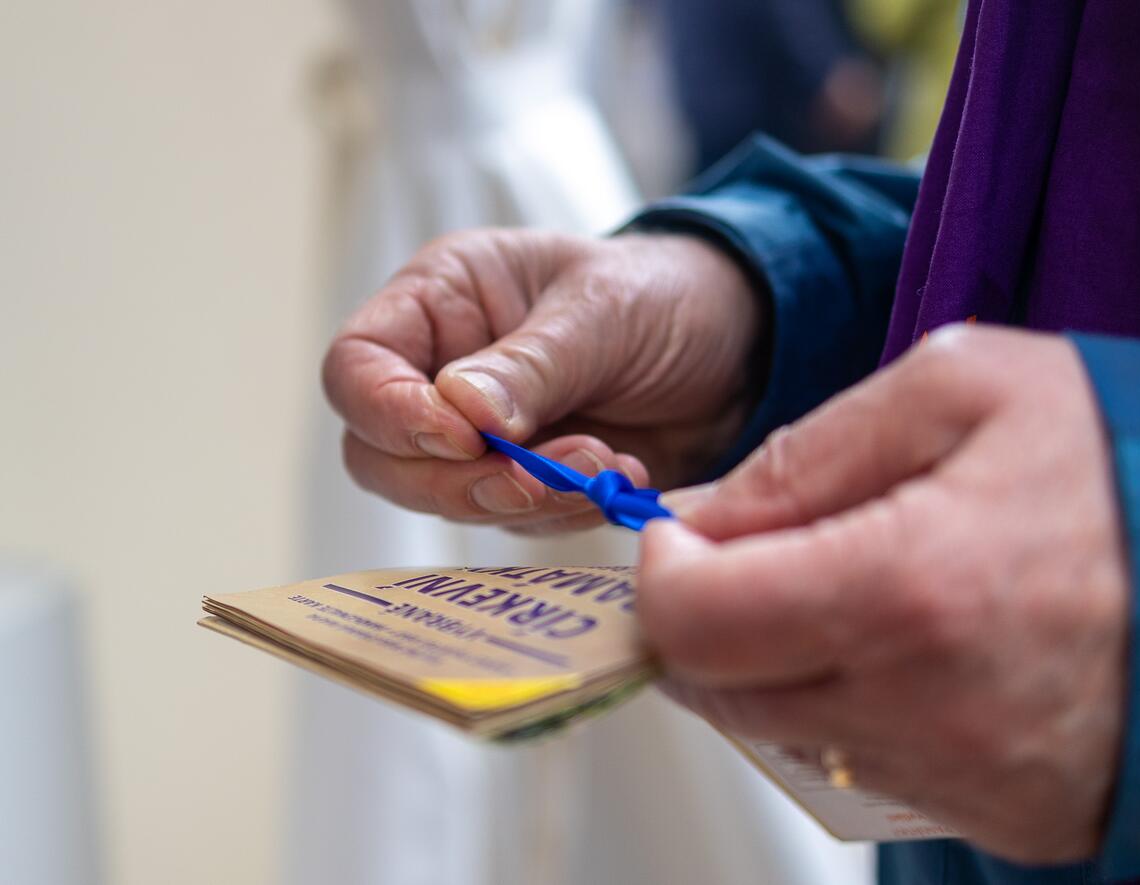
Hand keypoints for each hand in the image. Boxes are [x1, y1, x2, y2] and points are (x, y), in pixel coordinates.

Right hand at [323, 229, 760, 532]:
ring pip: (446, 499)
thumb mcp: (602, 310)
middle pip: (383, 455)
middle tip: (540, 475)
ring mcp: (480, 436)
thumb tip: (458, 414)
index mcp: (439, 300)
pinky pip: (512, 520)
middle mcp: (442, 370)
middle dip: (459, 478)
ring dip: (522, 499)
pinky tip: (620, 479)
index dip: (389, 412)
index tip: (461, 437)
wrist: (740, 345)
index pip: (356, 366)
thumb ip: (529, 364)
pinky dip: (561, 513)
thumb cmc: (665, 293)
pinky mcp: (522, 482)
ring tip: (605, 463)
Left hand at [638, 325, 1129, 862]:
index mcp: (905, 588)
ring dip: (777, 660)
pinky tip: (906, 644)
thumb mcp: (960, 389)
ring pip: (784, 733)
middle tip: (746, 558)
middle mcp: (924, 707)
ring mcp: (964, 776)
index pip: (693, 622)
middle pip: (720, 690)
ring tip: (846, 587)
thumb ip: (807, 451)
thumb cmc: (1124, 459)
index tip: (681, 536)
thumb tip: (704, 517)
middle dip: (704, 617)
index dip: (661, 573)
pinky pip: (865, 766)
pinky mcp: (1002, 813)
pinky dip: (849, 704)